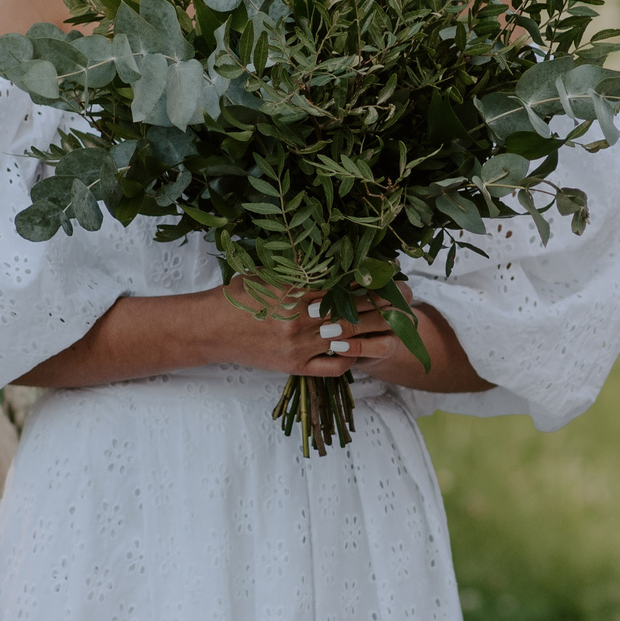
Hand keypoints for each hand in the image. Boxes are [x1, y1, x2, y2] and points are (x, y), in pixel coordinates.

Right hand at [191, 279, 391, 378]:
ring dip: (377, 331)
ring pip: (348, 340)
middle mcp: (300, 320)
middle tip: (407, 296)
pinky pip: (333, 367)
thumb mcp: (269, 271)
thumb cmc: (240, 294)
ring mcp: (299, 347)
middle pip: (353, 312)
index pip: (343, 285)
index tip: (392, 273)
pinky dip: (351, 359)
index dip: (371, 280)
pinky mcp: (295, 367)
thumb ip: (301, 266)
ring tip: (397, 323)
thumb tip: (336, 253)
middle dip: (384, 304)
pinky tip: (362, 349)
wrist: (212, 328)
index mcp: (294, 291)